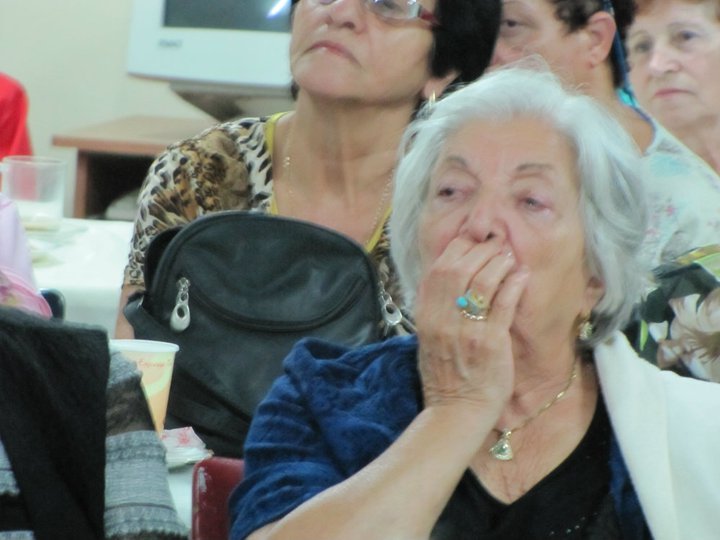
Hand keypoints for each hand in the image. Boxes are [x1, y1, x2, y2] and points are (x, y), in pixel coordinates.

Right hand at [415, 237, 528, 415]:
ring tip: (510, 257)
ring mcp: (466, 331)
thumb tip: (449, 277)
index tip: (473, 242)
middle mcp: (442, 320)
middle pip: (459, 268)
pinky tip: (522, 275)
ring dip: (499, 263)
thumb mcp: (429, 338)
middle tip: (497, 245)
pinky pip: (502, 305)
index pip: (438, 269)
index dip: (457, 249)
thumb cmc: (445, 376)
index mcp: (426, 316)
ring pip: (481, 281)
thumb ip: (436, 308)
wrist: (455, 412)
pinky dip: (514, 285)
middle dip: (481, 250)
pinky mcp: (490, 343)